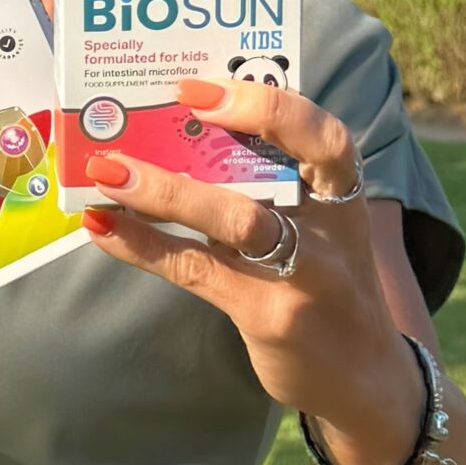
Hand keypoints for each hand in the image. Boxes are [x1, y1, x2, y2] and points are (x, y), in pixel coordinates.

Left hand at [81, 75, 415, 438]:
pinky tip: (102, 227)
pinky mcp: (267, 315)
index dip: (264, 104)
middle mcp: (329, 227)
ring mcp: (302, 275)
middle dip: (215, 136)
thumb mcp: (319, 223)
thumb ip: (268, 180)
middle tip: (158, 106)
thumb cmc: (326, 279)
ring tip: (106, 170)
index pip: (322, 133)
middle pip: (278, 168)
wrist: (364, 377)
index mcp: (341, 192)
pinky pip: (195, 270)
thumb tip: (176, 128)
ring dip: (164, 190)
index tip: (200, 87)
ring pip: (232, 220)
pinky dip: (143, 246)